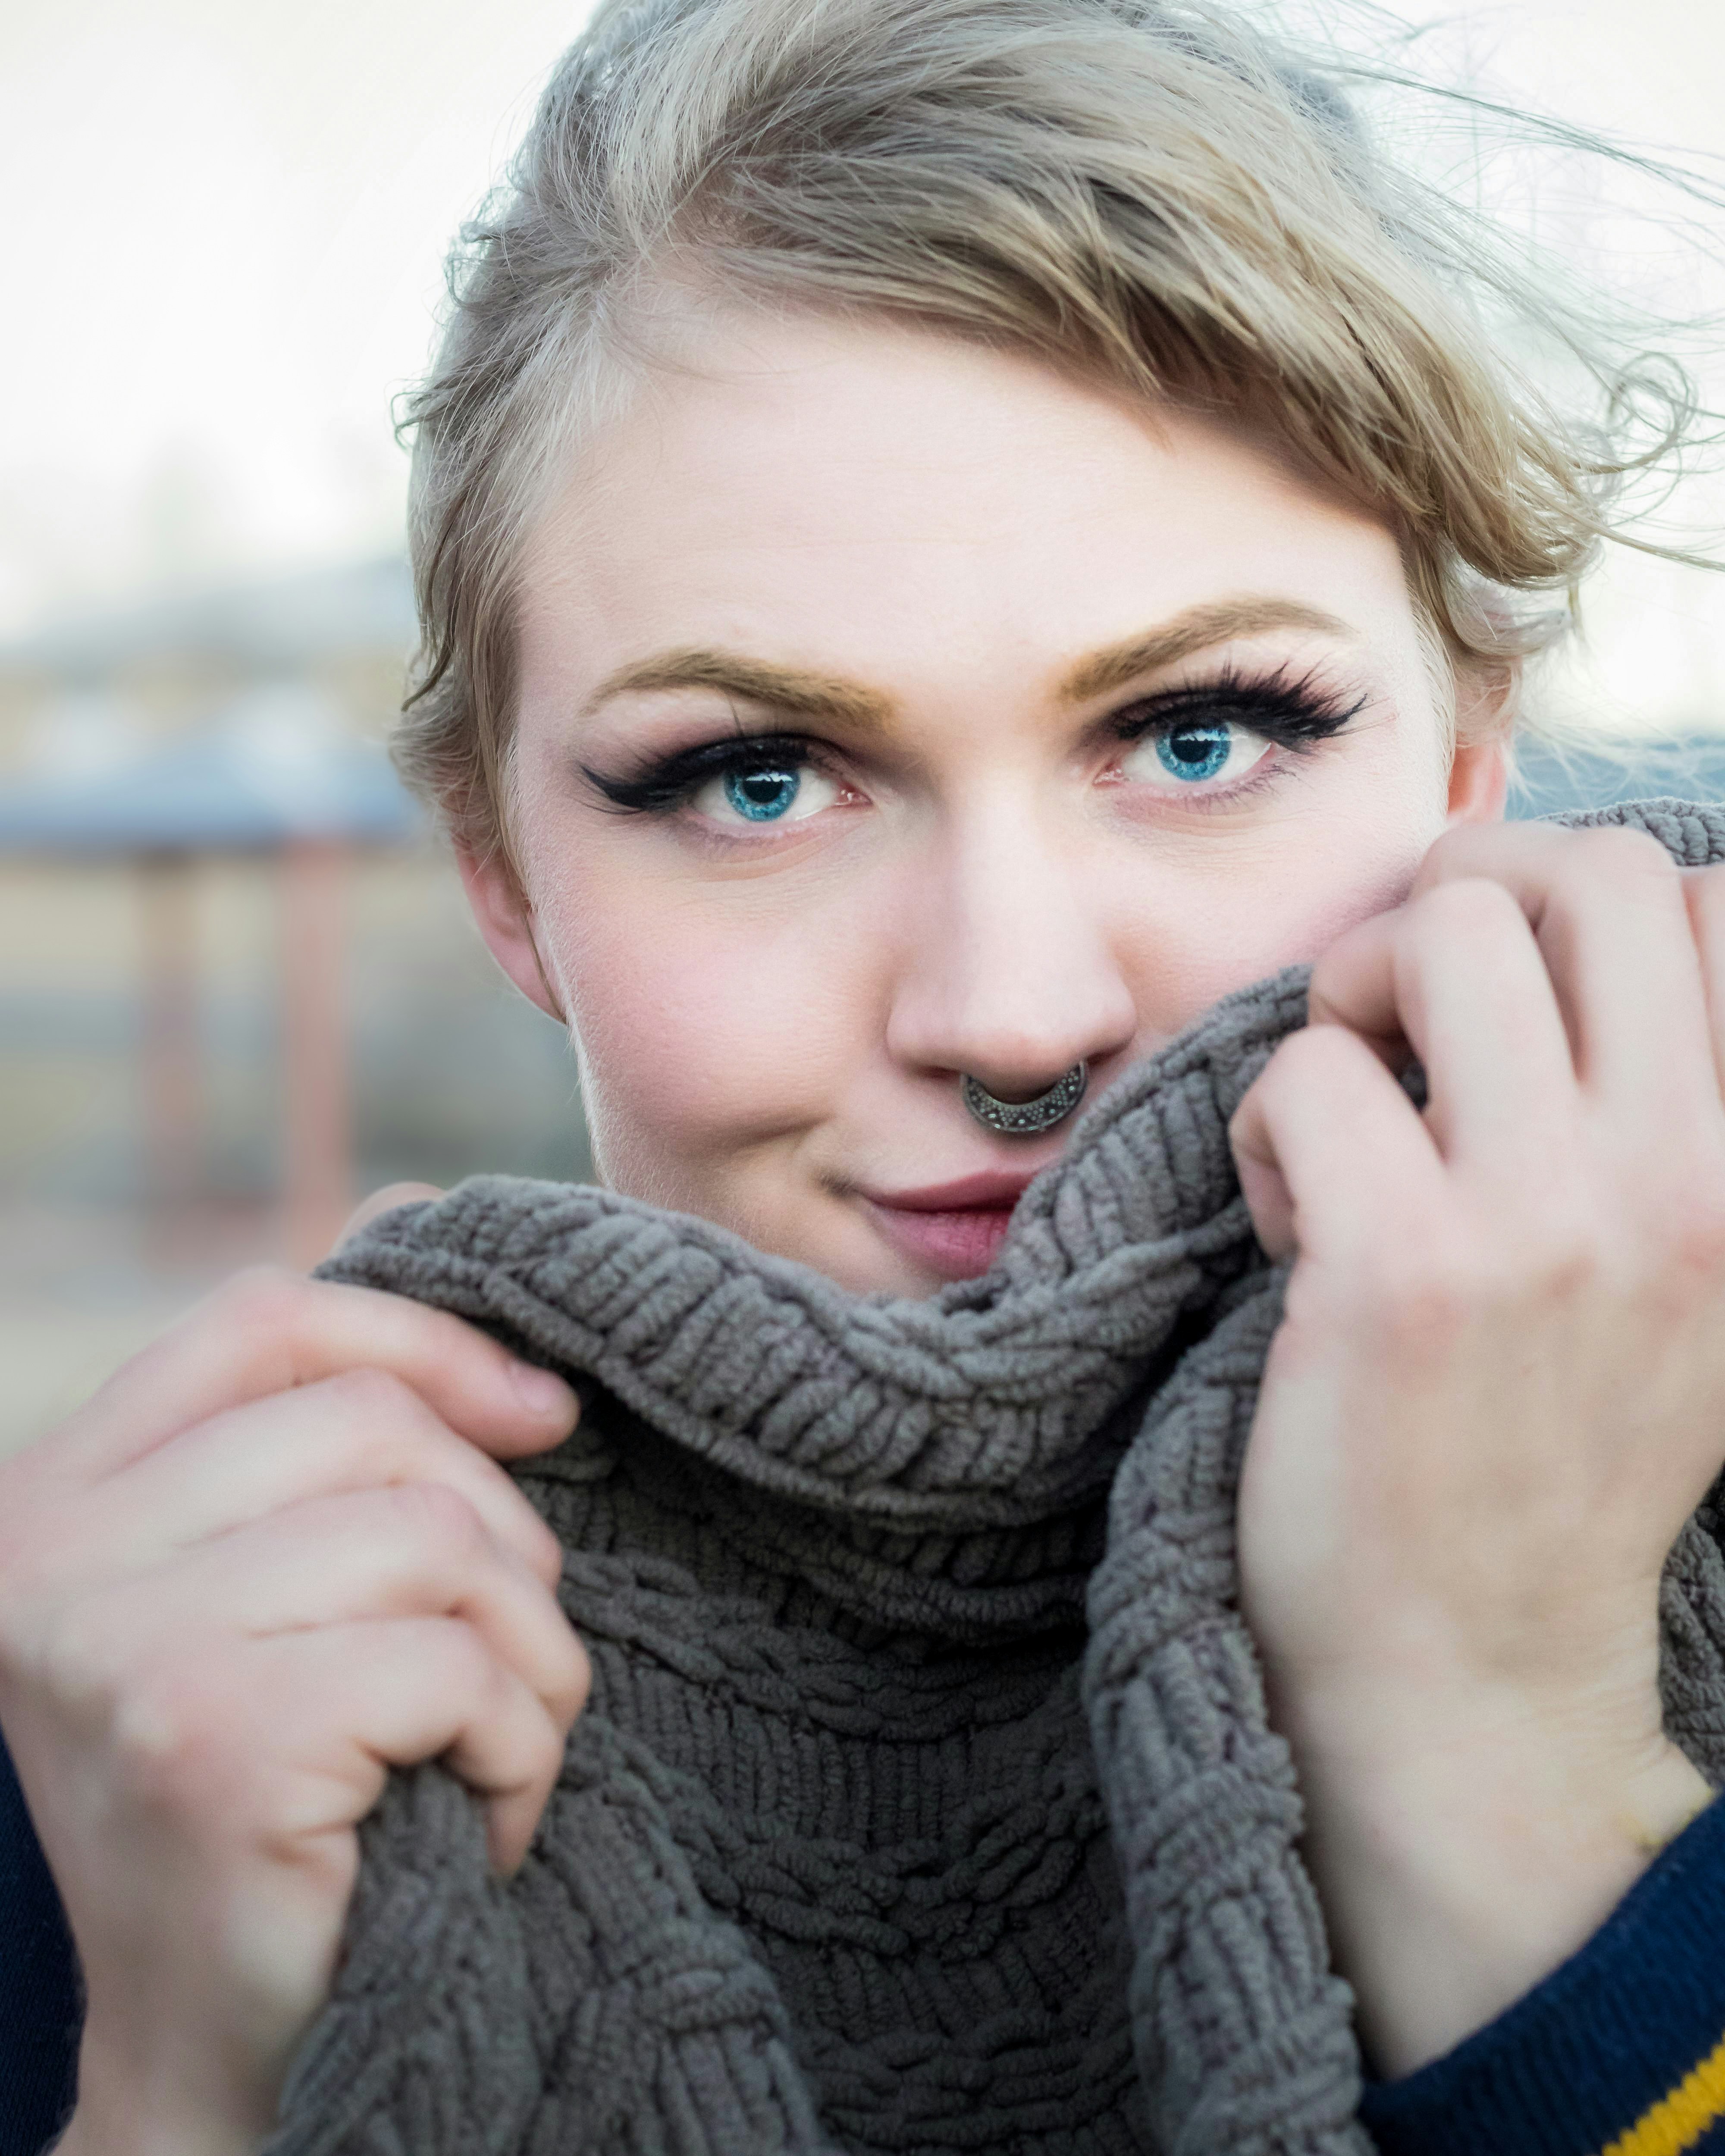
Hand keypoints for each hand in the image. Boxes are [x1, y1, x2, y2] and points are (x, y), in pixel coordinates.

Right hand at [1, 1259, 588, 2155]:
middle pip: (371, 1428)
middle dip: (499, 1540)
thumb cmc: (279, 1791)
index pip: (263, 1317)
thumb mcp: (274, 1580)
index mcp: (56, 1494)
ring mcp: (119, 1646)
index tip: (540, 1415)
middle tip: (500, 1660)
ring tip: (495, 1744)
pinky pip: (454, 1663)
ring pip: (436, 1539)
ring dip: (525, 1656)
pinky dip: (516, 1742)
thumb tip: (412, 1206)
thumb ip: (317, 1416)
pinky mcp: (211, 1738)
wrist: (219, 2045)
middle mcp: (54, 1557)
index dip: (424, 1340)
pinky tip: (479, 1815)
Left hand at [1230, 821, 1724, 2074]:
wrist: (1478, 1669)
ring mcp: (1545, 1223)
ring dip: (1353, 1001)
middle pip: (1585, 871)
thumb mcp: (1676, 1278)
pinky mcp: (1400, 1272)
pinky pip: (1305, 1074)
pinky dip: (1267, 1129)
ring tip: (1345, 1117)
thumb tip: (1561, 933)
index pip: (1712, 903)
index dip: (1580, 904)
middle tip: (1402, 1011)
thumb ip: (1657, 1113)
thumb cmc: (1548, 1447)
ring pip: (1437, 936)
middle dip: (1465, 897)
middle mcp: (1678, 1180)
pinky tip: (1290, 1222)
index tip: (1509, 994)